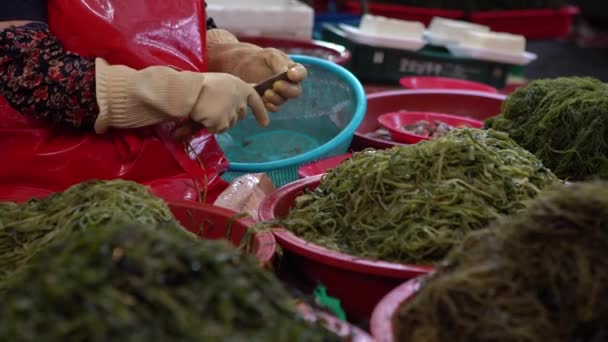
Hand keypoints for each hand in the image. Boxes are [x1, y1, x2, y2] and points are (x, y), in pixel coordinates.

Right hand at [94, 59, 267, 134]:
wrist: (187, 90)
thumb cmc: (198, 85)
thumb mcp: (220, 83)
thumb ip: (231, 93)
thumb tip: (238, 106)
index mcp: (240, 86)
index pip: (256, 100)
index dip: (261, 112)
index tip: (265, 124)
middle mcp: (240, 99)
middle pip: (240, 115)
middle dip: (231, 116)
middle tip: (214, 107)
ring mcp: (233, 111)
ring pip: (229, 124)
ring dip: (219, 121)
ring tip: (206, 109)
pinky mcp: (223, 122)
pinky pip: (219, 129)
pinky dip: (210, 126)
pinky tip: (203, 116)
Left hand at [230, 47, 307, 111]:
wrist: (244, 66)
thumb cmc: (260, 58)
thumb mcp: (270, 55)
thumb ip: (278, 62)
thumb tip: (285, 72)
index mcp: (294, 70)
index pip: (301, 74)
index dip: (298, 75)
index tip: (290, 74)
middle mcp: (290, 85)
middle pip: (295, 91)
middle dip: (287, 89)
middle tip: (276, 85)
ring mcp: (281, 95)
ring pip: (283, 100)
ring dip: (276, 98)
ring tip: (267, 92)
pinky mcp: (270, 102)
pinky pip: (274, 107)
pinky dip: (270, 106)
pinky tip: (265, 102)